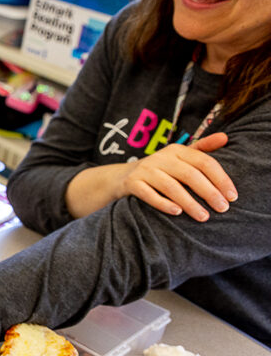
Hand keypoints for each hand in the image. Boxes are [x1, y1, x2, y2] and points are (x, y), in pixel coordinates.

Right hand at [121, 132, 235, 220]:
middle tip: (223, 209)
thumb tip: (225, 138)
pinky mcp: (132, 183)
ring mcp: (145, 170)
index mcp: (176, 150)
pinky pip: (148, 194)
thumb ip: (202, 148)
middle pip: (190, 174)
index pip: (204, 162)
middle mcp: (160, 157)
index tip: (233, 196)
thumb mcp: (179, 156)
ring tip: (203, 217)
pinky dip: (163, 204)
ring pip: (170, 186)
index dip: (220, 178)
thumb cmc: (160, 169)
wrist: (122, 177)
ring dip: (189, 203)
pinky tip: (177, 213)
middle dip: (209, 192)